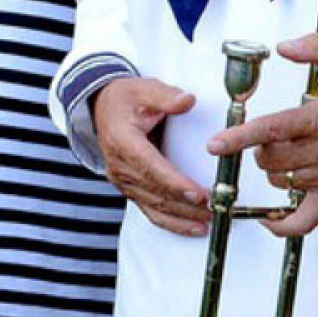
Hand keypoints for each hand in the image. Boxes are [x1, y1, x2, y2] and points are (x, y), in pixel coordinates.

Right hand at [91, 77, 208, 235]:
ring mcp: (122, 180)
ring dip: (182, 216)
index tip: (198, 194)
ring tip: (209, 220)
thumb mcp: (144, 88)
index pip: (149, 166)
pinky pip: (150, 210)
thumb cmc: (127, 99)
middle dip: (185, 204)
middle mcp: (119, 164)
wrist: (103, 108)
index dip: (174, 182)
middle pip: (154, 190)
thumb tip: (187, 101)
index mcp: (122, 139)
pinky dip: (171, 223)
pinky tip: (193, 228)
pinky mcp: (129, 188)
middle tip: (214, 208)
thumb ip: (166, 96)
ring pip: (154, 205)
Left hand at [209, 32, 317, 237]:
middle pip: (270, 157)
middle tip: (274, 132)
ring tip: (286, 151)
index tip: (215, 144)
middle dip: (261, 145)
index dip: (240, 137)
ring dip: (273, 168)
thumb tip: (286, 47)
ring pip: (280, 181)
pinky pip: (304, 221)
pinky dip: (282, 224)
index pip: (273, 130)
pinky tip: (268, 218)